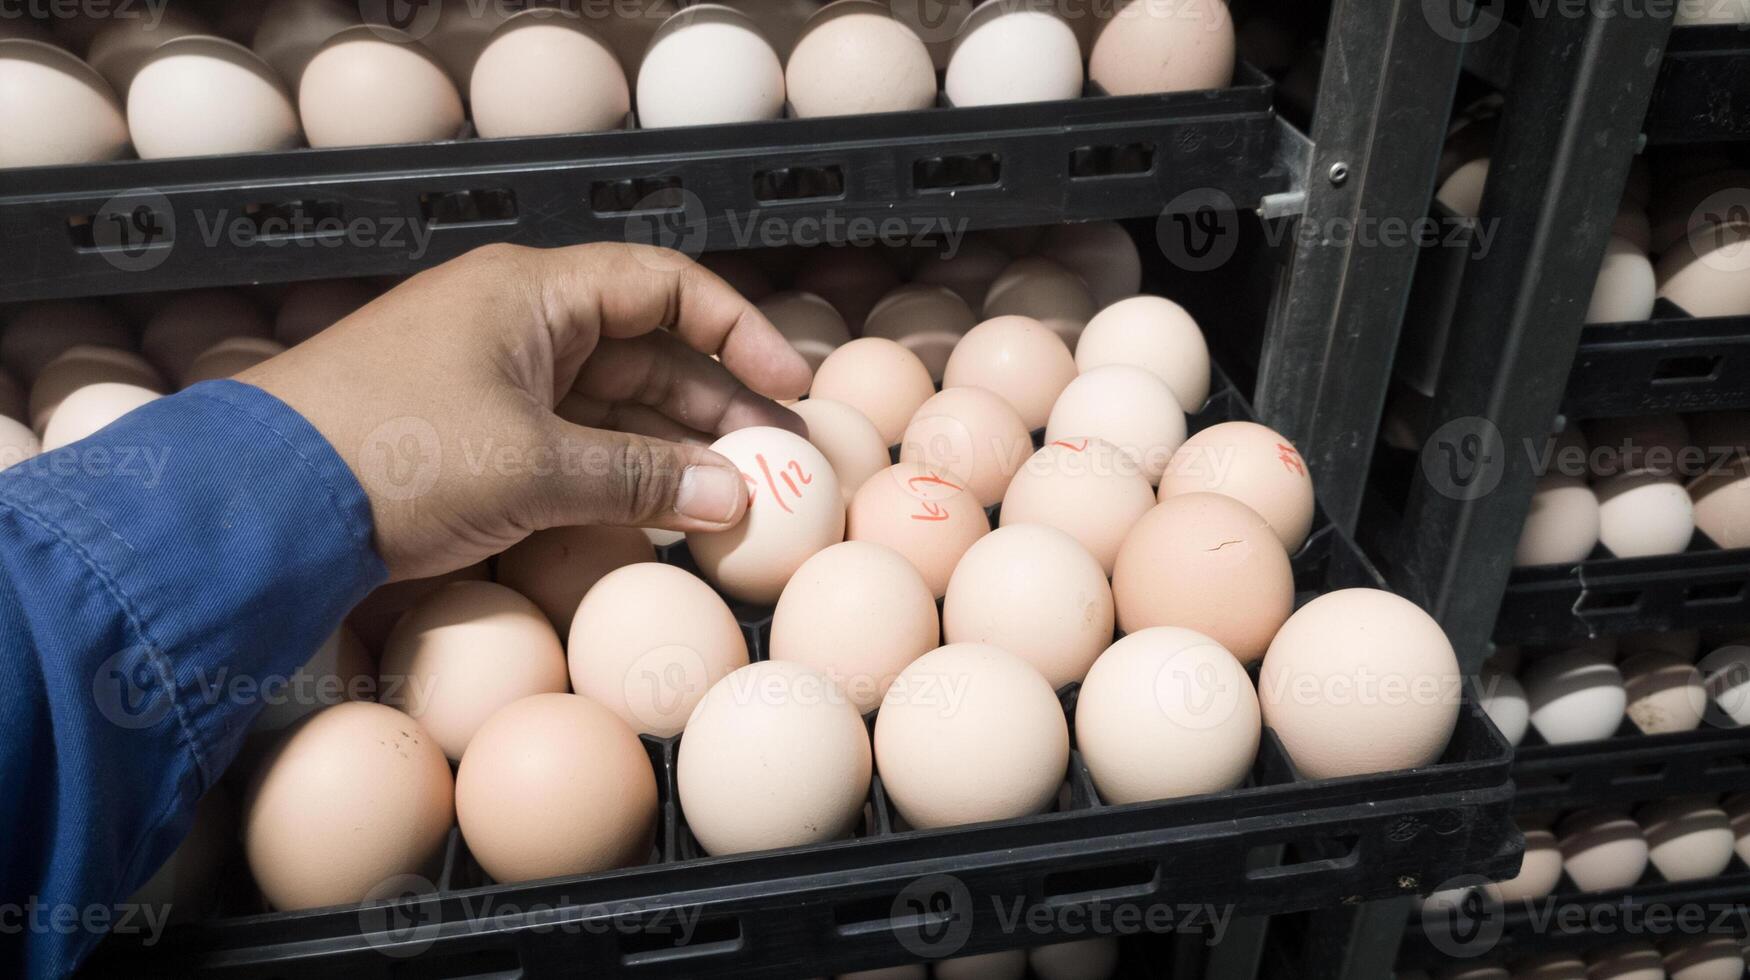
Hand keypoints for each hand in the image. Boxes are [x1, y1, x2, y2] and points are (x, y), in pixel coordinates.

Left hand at [239, 243, 810, 581]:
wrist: (256, 503)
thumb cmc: (392, 452)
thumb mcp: (532, 466)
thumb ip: (639, 479)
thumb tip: (727, 496)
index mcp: (533, 293)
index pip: (664, 287)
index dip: (737, 331)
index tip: (788, 385)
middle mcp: (517, 323)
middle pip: (646, 349)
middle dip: (716, 403)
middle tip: (777, 457)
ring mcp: (491, 379)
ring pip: (610, 402)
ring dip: (671, 447)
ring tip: (733, 495)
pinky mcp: (468, 434)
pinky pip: (567, 440)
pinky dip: (616, 472)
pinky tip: (659, 509)